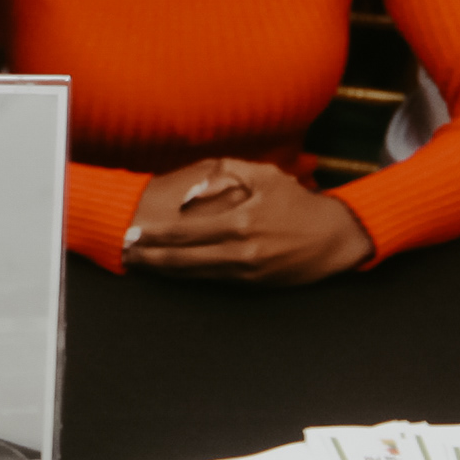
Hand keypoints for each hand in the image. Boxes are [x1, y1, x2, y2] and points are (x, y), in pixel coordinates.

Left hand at [122, 158, 372, 286]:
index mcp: (241, 221)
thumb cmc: (296, 200)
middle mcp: (241, 250)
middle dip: (152, 259)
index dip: (156, 236)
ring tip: (141, 265)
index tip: (133, 234)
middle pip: (184, 260)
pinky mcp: (253, 284)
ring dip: (165, 271)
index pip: (186, 232)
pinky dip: (189, 277)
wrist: (333, 237)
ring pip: (195, 274)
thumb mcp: (264, 176)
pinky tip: (172, 273)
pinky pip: (213, 280)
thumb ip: (224, 176)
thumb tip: (190, 193)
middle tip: (126, 255)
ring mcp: (247, 271)